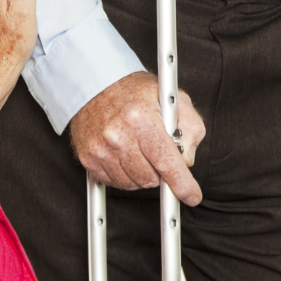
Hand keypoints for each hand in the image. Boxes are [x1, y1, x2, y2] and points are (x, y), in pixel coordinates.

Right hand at [69, 71, 207, 205]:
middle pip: (150, 178)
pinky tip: (126, 155)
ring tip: (140, 150)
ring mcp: (101, 149)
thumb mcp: (173, 98)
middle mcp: (119, 136)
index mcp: (143, 119)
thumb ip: (190, 128)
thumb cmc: (136, 92)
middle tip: (158, 153)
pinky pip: (114, 182)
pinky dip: (125, 175)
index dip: (183, 183)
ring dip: (142, 174)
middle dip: (161, 171)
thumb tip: (187, 159)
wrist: (96, 84)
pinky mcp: (88, 158)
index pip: (167, 162)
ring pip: (133, 183)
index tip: (192, 196)